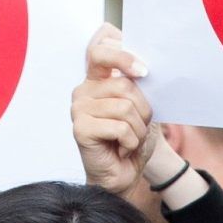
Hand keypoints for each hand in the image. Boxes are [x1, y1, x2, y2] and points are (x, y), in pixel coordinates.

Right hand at [72, 25, 155, 195]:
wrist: (124, 176)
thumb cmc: (131, 141)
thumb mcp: (141, 108)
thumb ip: (138, 85)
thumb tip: (144, 67)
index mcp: (97, 78)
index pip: (101, 45)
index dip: (123, 53)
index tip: (143, 71)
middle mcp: (84, 89)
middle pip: (124, 84)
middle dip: (143, 109)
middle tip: (139, 126)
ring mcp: (79, 108)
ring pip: (125, 107)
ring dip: (138, 129)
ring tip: (130, 141)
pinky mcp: (80, 129)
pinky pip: (119, 127)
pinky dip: (130, 142)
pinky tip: (122, 150)